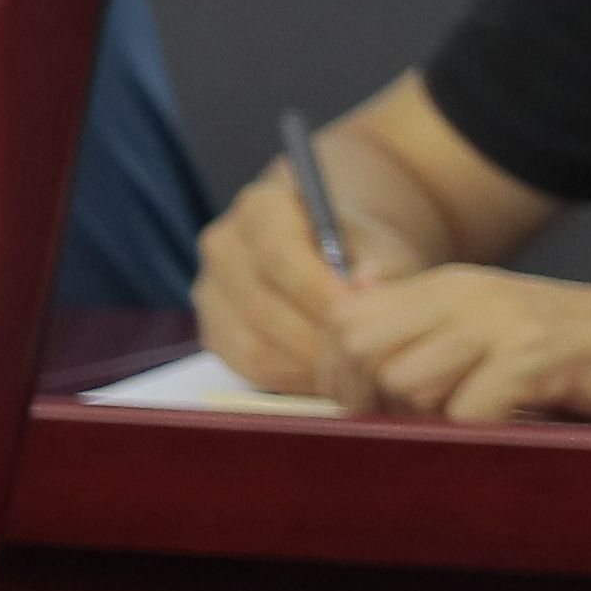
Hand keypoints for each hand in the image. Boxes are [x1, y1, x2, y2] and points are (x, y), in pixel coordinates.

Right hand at [191, 157, 414, 389]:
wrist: (334, 256)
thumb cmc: (363, 248)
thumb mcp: (380, 245)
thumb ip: (378, 265)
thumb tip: (367, 286)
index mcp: (262, 208)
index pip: (280, 256)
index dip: (320, 294)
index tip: (362, 322)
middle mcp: (224, 246)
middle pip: (263, 307)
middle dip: (320, 342)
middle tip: (366, 366)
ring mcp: (211, 291)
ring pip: (254, 345)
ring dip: (309, 370)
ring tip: (356, 378)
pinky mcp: (213, 332)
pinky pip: (249, 368)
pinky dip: (293, 381)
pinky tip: (331, 382)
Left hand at [322, 267, 590, 423]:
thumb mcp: (506, 342)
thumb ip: (439, 352)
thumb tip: (356, 401)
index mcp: (452, 286)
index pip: (343, 320)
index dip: (338, 376)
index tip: (372, 415)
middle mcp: (470, 294)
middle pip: (361, 350)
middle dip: (370, 405)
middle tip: (417, 434)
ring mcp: (506, 322)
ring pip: (406, 382)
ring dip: (427, 424)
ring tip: (476, 432)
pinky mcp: (542, 356)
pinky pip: (470, 411)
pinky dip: (483, 437)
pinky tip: (519, 432)